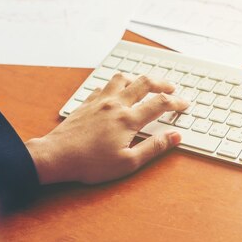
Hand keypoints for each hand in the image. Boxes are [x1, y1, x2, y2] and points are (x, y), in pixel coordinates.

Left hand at [25, 73, 188, 184]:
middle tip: (171, 89)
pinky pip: (104, 86)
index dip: (177, 102)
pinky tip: (116, 92)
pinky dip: (115, 85)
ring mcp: (99, 101)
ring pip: (122, 78)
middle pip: (144, 83)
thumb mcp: (128, 162)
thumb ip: (154, 147)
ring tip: (144, 84)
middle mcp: (115, 105)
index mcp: (128, 119)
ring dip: (137, 79)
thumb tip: (175, 137)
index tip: (185, 104)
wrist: (56, 156)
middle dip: (162, 84)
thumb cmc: (91, 163)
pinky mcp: (86, 103)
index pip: (160, 104)